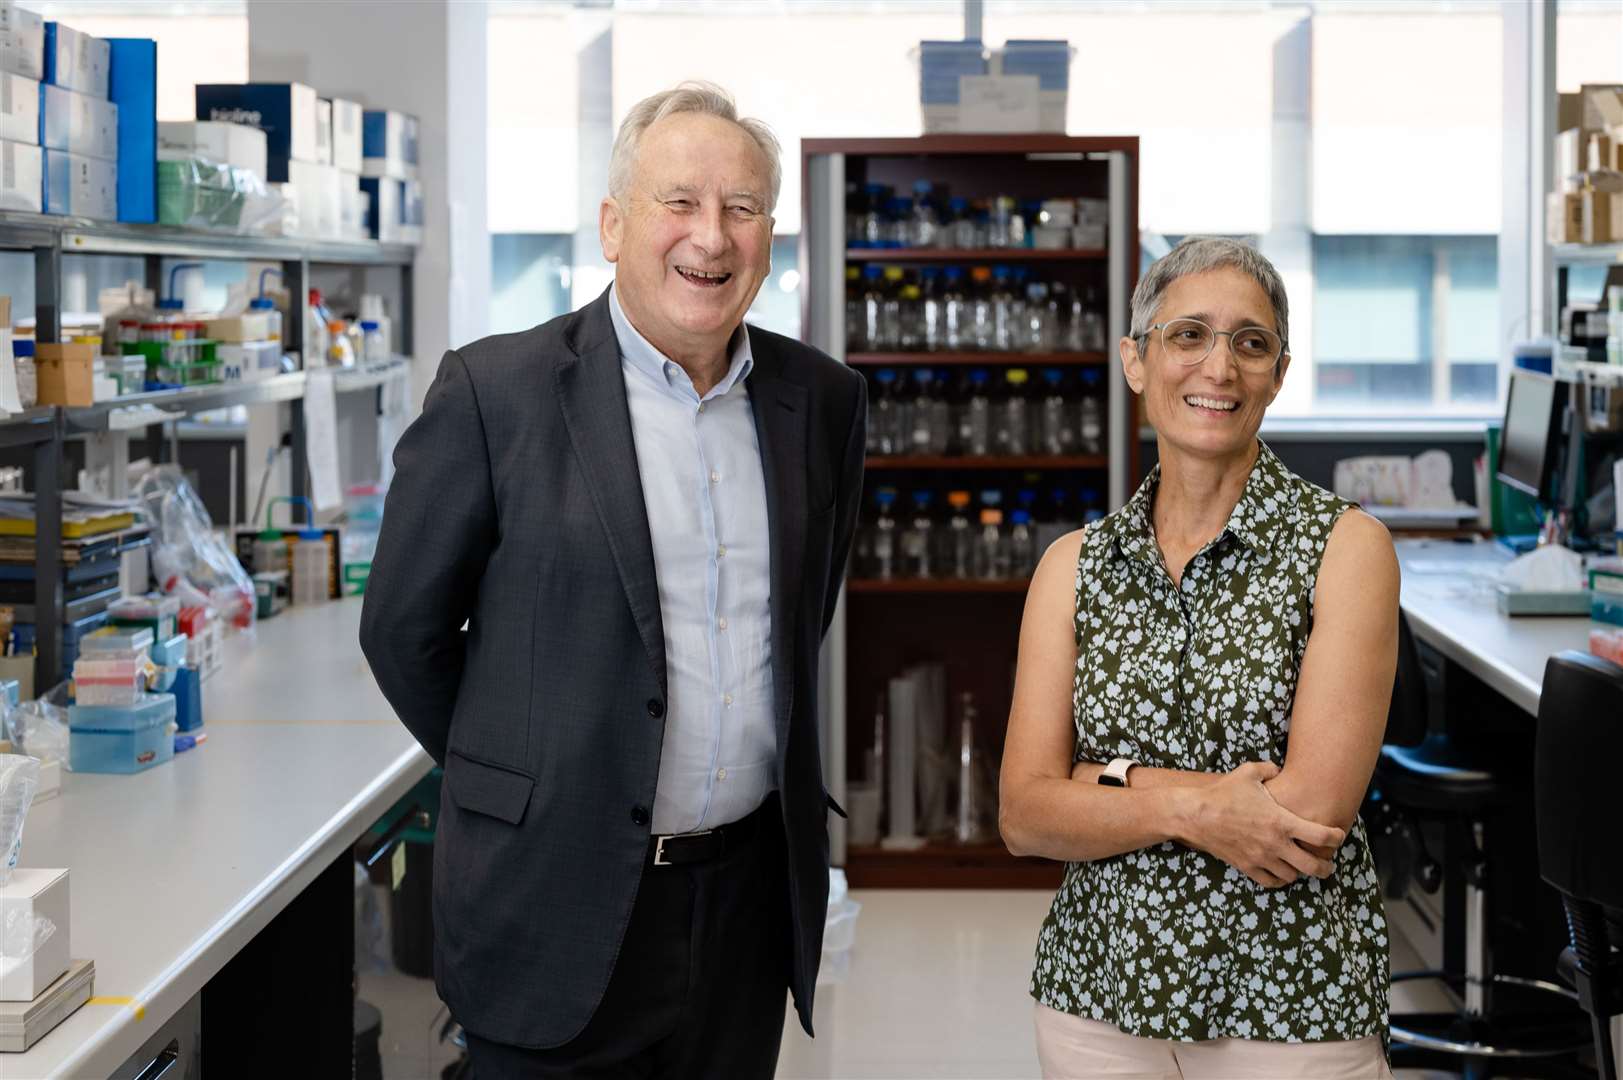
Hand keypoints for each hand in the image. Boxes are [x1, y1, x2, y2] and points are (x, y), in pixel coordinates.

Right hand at [1181, 761, 1343, 887]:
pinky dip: (1280, 879)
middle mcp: (1276, 844)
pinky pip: (1271, 881)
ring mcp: (1261, 858)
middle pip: (1313, 866)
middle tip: (1329, 865)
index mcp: (1282, 821)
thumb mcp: (1248, 773)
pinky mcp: (1247, 867)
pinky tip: (1281, 872)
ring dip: (1300, 872)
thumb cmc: (1223, 793)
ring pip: (1292, 876)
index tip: (1338, 835)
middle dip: (1326, 868)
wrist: (1196, 815)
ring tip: (1301, 865)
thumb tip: (1278, 770)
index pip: (1322, 836)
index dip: (1336, 837)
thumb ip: (1269, 770)